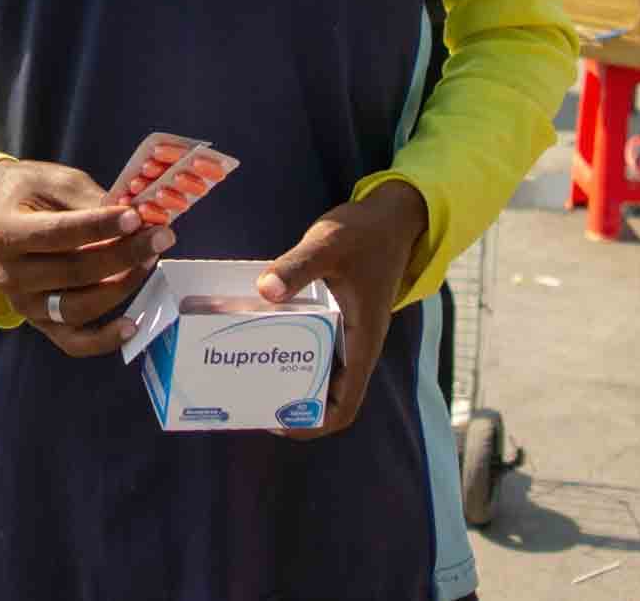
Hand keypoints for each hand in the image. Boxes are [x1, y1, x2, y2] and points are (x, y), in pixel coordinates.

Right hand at [0, 158, 173, 356]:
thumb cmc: (31, 192)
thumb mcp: (57, 182)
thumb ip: (91, 202)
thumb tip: (135, 219)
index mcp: (7, 233)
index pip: (60, 234)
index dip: (101, 227)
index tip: (136, 218)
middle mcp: (9, 275)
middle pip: (74, 272)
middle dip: (124, 255)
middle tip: (160, 237)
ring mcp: (23, 304)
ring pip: (77, 308)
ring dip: (121, 287)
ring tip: (149, 261)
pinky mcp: (40, 323)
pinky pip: (73, 341)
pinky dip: (104, 339)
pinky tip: (132, 325)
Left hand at [256, 180, 429, 437]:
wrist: (390, 216)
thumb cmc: (365, 233)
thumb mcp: (328, 245)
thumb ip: (297, 266)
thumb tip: (265, 291)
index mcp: (363, 342)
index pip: (345, 405)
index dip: (313, 423)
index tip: (278, 421)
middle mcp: (357, 346)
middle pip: (327, 397)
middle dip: (291, 404)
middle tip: (250, 395)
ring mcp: (348, 333)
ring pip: (320, 372)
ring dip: (290, 378)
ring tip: (249, 371)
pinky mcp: (338, 317)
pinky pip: (315, 347)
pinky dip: (291, 349)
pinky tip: (262, 334)